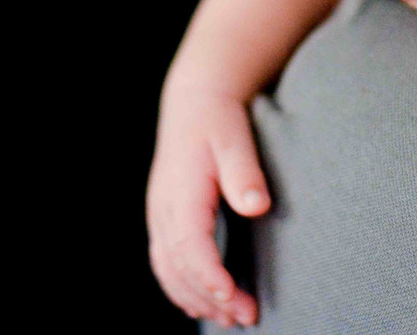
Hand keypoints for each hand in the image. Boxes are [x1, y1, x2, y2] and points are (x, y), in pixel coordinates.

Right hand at [147, 84, 271, 326]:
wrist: (194, 103)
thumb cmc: (218, 121)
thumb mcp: (235, 139)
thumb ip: (245, 173)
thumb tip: (257, 207)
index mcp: (181, 191)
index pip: (190, 242)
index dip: (209, 274)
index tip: (232, 296)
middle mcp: (164, 208)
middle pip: (179, 264)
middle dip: (211, 297)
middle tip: (248, 317)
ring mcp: (159, 215)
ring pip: (168, 268)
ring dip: (196, 298)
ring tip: (230, 319)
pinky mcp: (163, 219)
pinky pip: (164, 262)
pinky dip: (180, 288)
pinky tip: (202, 304)